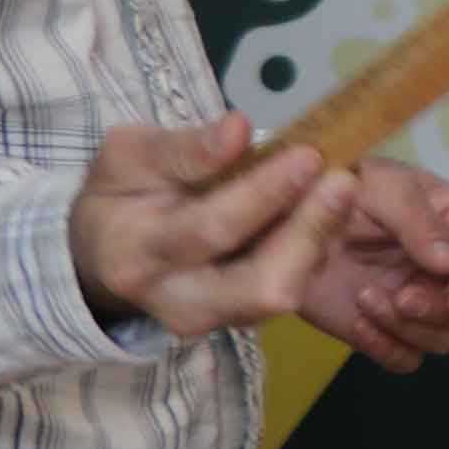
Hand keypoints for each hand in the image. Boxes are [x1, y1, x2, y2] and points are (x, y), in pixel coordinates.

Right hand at [68, 118, 353, 342]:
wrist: (103, 254)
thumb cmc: (120, 196)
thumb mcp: (127, 157)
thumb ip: (181, 149)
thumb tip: (238, 128)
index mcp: (137, 255)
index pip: (211, 229)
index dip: (264, 193)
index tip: (309, 154)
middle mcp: (179, 302)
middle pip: (262, 285)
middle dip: (310, 230)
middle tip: (345, 178)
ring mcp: (216, 320)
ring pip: (285, 292)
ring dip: (321, 236)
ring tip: (341, 184)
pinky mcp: (245, 320)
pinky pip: (292, 286)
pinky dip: (316, 245)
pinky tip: (326, 205)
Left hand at [297, 162, 448, 370]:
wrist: (280, 219)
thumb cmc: (335, 187)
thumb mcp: (379, 187)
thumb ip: (418, 222)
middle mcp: (446, 267)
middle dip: (440, 310)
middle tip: (401, 297)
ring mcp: (416, 300)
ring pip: (442, 339)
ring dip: (408, 329)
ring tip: (365, 299)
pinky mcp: (383, 327)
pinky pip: (405, 359)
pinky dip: (386, 349)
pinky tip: (358, 323)